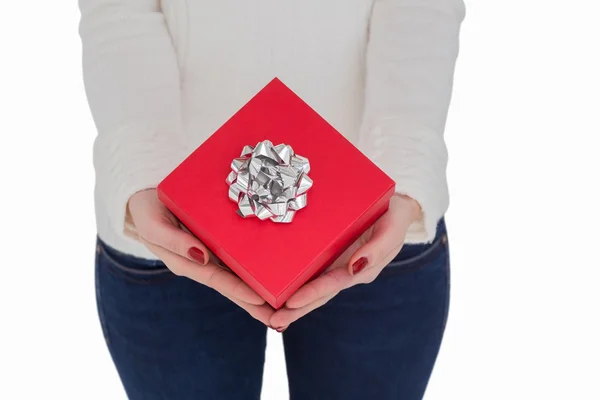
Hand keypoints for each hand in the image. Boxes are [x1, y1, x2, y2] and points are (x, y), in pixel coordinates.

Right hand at [127, 189, 273, 324]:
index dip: (240, 291)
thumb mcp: (154, 225)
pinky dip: (255, 267)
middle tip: (282, 319)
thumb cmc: (147, 212)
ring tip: (283, 304)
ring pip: (239, 275)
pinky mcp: (218, 241)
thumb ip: (174, 242)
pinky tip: (272, 275)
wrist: (145, 197)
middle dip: (256, 304)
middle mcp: (203, 262)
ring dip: (260, 290)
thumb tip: (201, 256)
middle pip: (233, 287)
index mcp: (188, 263)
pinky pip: (239, 257)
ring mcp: (212, 254)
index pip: (219, 281)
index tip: (262, 300)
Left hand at [269, 194, 420, 330]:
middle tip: (271, 321)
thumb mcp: (392, 229)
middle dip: (295, 309)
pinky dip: (291, 280)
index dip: (311, 294)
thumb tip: (355, 269)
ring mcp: (334, 263)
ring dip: (290, 302)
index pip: (332, 285)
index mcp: (360, 270)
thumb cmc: (395, 216)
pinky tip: (272, 287)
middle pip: (317, 294)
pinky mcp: (325, 252)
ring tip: (267, 314)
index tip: (290, 304)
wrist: (394, 204)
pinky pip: (307, 268)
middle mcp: (344, 270)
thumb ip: (377, 250)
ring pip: (309, 286)